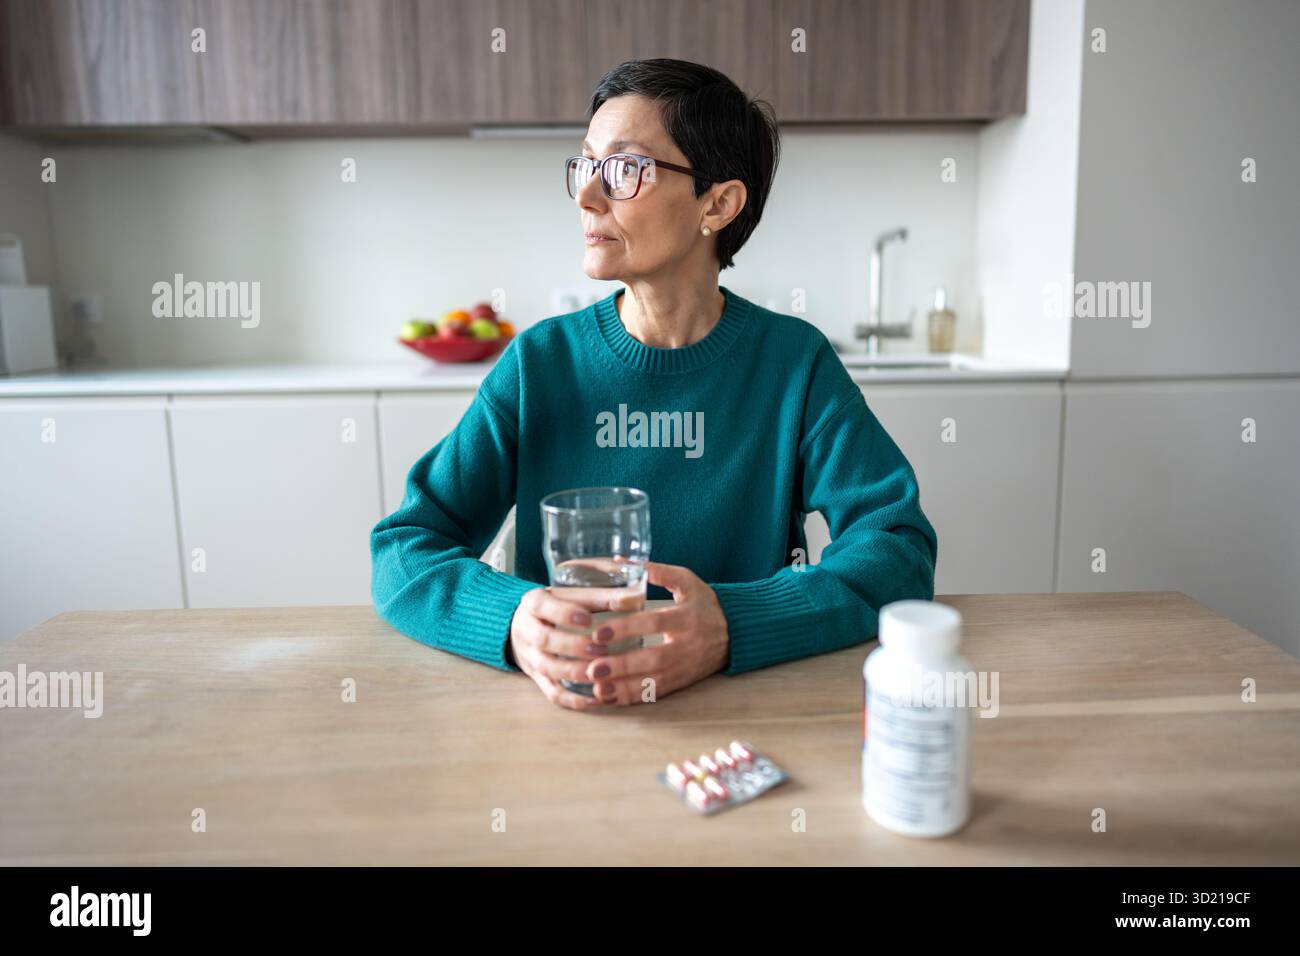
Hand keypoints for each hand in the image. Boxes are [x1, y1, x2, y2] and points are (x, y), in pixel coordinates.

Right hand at [508, 586, 609, 710]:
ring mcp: (529, 656)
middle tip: (601, 649)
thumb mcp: (574, 595)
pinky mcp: (537, 679)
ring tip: (601, 673)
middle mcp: (525, 629)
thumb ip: (602, 597)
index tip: (588, 619)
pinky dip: (573, 699)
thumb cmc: (560, 607)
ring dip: (574, 672)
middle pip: (544, 639)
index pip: (541, 605)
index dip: (564, 613)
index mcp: (533, 602)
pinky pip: (551, 693)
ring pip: (547, 668)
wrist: (528, 625)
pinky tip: (596, 699)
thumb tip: (636, 599)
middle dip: (573, 646)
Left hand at [582, 562, 729, 705]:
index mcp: (686, 617)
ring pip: (654, 682)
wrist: (737, 631)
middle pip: (653, 658)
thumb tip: (619, 561)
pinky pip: (657, 693)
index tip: (598, 633)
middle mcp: (687, 645)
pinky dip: (633, 698)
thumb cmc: (705, 602)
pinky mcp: (683, 681)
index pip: (654, 623)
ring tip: (597, 690)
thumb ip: (657, 570)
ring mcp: (685, 667)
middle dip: (622, 666)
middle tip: (592, 668)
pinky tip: (611, 699)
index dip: (626, 628)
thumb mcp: (687, 580)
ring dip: (624, 688)